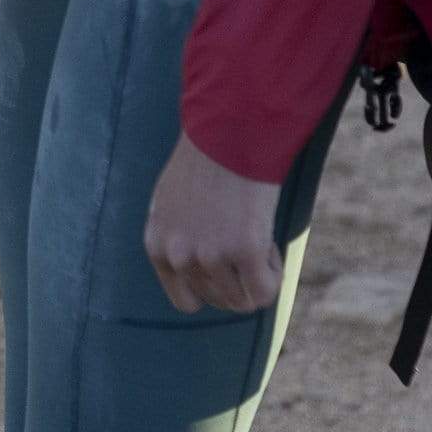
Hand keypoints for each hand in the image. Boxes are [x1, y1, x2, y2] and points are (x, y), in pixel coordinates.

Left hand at [143, 135, 286, 314]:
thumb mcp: (174, 203)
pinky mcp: (244, 250)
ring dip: (257, 274)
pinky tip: (270, 243)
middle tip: (245, 241)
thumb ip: (180, 238)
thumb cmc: (206, 160)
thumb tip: (201, 268)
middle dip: (238, 279)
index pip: (187, 301)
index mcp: (157, 246)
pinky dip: (274, 274)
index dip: (213, 287)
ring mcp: (210, 256)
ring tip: (255, 235)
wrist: (228, 130)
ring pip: (243, 301)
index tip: (227, 266)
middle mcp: (178, 256)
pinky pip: (265, 291)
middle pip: (218, 301)